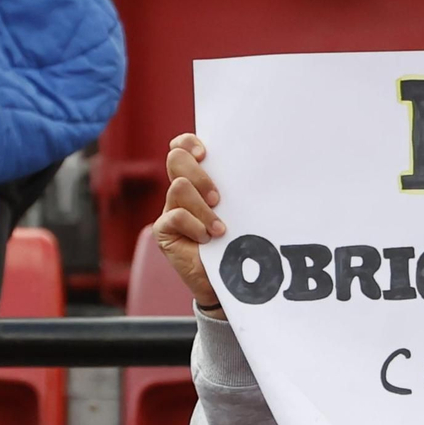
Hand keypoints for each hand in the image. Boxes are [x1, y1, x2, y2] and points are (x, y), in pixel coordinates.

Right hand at [153, 133, 225, 317]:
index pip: (183, 148)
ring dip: (203, 208)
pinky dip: (196, 226)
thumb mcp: (241, 212)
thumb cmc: (240, 242)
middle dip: (199, 174)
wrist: (228, 280)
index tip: (204, 152)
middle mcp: (182, 191)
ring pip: (179, 187)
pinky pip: (176, 216)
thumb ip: (238, 192)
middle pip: (177, 160)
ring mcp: (171, 209)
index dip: (187, 143)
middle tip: (218, 198)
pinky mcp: (165, 230)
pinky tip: (207, 239)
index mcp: (198, 181)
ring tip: (219, 228)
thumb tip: (258, 171)